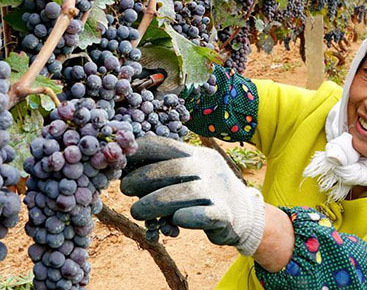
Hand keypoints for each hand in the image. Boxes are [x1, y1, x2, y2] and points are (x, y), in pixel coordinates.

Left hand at [121, 136, 265, 255]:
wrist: (244, 216)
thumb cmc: (205, 193)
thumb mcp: (188, 175)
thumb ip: (164, 172)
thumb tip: (125, 172)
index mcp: (197, 155)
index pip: (167, 146)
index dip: (141, 151)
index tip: (121, 161)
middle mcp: (209, 169)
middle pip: (174, 168)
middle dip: (144, 178)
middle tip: (124, 188)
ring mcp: (219, 191)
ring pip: (187, 192)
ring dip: (156, 202)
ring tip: (136, 212)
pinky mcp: (226, 216)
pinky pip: (206, 215)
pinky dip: (189, 217)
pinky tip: (174, 221)